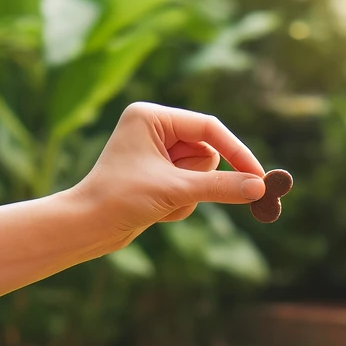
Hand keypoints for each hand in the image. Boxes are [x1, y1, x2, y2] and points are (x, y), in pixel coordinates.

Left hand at [68, 102, 267, 252]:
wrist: (87, 228)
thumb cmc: (120, 199)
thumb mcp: (175, 191)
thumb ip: (220, 186)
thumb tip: (258, 187)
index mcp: (151, 117)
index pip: (209, 128)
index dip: (236, 152)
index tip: (258, 177)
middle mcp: (154, 130)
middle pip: (207, 152)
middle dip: (197, 180)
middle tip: (177, 194)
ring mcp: (157, 153)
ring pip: (202, 174)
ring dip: (188, 196)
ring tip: (159, 203)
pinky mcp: (159, 176)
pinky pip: (191, 188)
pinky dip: (180, 204)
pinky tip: (154, 211)